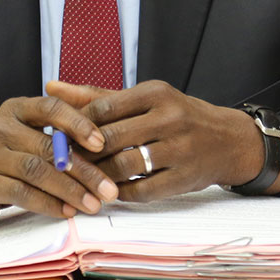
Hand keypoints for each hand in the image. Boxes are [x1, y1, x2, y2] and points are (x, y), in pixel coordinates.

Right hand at [0, 95, 118, 234]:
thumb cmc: (2, 162)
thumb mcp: (25, 139)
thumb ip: (56, 134)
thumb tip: (104, 140)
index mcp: (14, 109)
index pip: (50, 107)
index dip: (78, 123)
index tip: (102, 143)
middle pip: (48, 145)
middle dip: (83, 169)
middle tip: (109, 188)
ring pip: (37, 170)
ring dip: (70, 190)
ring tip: (93, 205)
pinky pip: (21, 193)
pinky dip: (48, 204)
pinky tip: (67, 212)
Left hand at [46, 79, 279, 202]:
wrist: (227, 140)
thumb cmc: (176, 115)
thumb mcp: (143, 98)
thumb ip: (97, 95)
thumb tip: (52, 86)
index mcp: (156, 92)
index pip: (103, 107)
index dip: (76, 124)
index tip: (60, 135)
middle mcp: (169, 118)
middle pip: (110, 138)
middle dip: (82, 153)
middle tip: (62, 162)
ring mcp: (179, 150)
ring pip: (124, 167)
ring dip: (98, 176)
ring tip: (82, 179)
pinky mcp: (183, 179)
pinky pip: (141, 191)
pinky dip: (120, 193)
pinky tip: (109, 191)